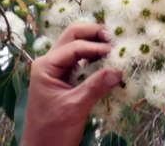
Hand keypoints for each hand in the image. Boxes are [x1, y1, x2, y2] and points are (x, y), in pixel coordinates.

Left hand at [22, 23, 121, 145]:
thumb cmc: (53, 130)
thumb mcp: (74, 108)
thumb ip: (95, 87)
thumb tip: (118, 71)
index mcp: (46, 66)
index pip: (73, 46)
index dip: (95, 46)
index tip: (115, 52)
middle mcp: (49, 62)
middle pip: (72, 36)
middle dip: (93, 34)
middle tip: (114, 39)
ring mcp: (56, 70)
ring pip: (76, 46)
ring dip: (94, 44)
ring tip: (113, 47)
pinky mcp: (64, 79)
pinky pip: (79, 61)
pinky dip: (93, 58)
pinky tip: (106, 62)